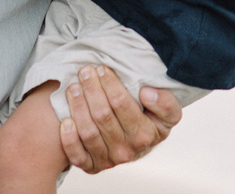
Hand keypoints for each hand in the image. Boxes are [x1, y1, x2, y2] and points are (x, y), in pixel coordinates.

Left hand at [59, 66, 181, 173]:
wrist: (140, 145)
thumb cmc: (151, 121)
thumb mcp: (168, 112)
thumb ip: (165, 103)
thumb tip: (147, 93)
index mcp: (144, 135)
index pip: (122, 104)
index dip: (110, 84)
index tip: (102, 68)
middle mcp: (126, 150)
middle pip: (102, 115)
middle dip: (91, 89)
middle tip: (85, 71)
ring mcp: (108, 160)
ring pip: (88, 132)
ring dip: (78, 107)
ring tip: (73, 87)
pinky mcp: (92, 166)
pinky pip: (77, 156)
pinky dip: (69, 139)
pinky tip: (65, 121)